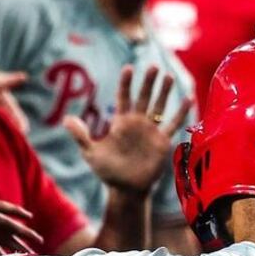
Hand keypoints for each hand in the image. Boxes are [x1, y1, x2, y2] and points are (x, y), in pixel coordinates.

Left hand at [65, 64, 193, 195]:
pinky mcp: (162, 141)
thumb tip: (66, 119)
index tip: (129, 68)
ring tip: (168, 76)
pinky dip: (181, 112)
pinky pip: (173, 124)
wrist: (126, 189)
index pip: (124, 97)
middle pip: (144, 97)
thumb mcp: (91, 153)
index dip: (126, 83)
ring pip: (159, 106)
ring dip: (164, 92)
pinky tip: (188, 99)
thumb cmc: (108, 172)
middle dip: (148, 82)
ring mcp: (151, 131)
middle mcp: (137, 123)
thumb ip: (81, 135)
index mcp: (121, 122)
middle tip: (154, 67)